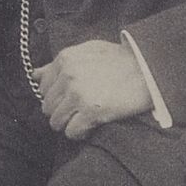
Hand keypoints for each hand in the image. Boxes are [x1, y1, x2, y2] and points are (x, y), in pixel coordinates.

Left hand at [34, 39, 151, 138]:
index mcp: (65, 59)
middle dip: (60, 111)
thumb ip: (59, 63)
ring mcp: (78, 95)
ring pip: (56, 121)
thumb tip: (35, 75)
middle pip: (48, 106)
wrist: (149, 69)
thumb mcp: (88, 51)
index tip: (67, 100)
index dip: (55, 96)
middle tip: (76, 112)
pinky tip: (89, 128)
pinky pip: (71, 132)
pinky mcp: (92, 112)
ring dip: (67, 124)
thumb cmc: (121, 59)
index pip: (43, 87)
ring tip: (82, 120)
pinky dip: (78, 134)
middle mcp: (68, 76)